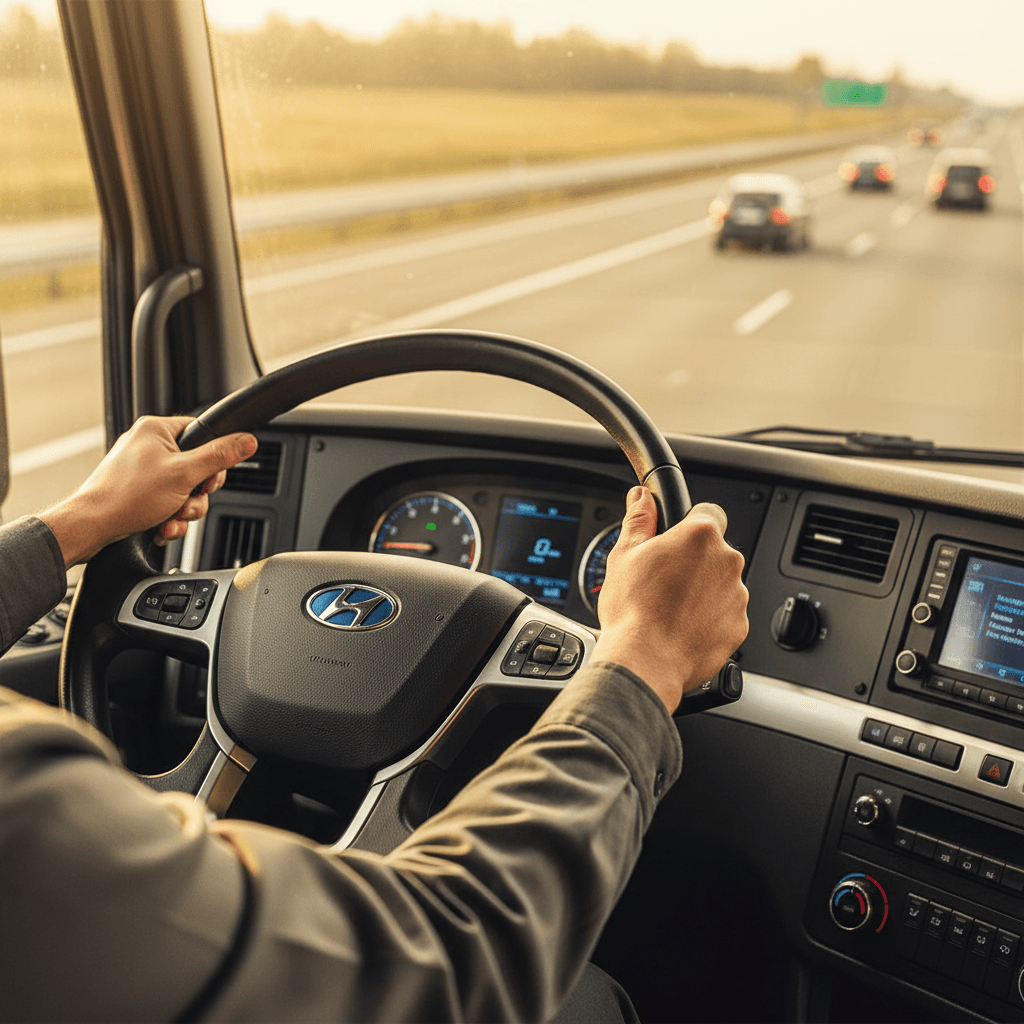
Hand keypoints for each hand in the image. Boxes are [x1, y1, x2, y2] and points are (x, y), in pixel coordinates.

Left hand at [39, 416, 258, 566]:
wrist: (92, 527)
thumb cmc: (126, 496)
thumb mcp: (184, 474)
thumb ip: (220, 456)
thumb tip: (248, 440)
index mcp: (156, 429)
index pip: (202, 433)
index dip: (213, 459)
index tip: (208, 478)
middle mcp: (148, 446)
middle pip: (197, 466)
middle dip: (197, 494)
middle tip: (188, 502)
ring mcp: (142, 470)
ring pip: (184, 489)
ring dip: (185, 510)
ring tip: (172, 519)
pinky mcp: (138, 491)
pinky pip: (168, 501)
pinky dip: (169, 517)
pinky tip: (162, 526)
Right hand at [592, 487, 748, 712]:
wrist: (645, 660)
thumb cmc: (633, 609)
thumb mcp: (624, 554)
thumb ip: (639, 520)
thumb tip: (641, 497)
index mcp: (700, 536)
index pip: (708, 513)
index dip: (689, 524)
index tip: (676, 539)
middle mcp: (727, 562)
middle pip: (714, 551)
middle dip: (693, 562)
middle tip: (663, 579)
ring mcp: (737, 596)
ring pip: (720, 584)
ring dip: (702, 591)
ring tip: (670, 608)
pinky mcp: (739, 626)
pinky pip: (725, 614)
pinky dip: (709, 619)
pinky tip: (681, 626)